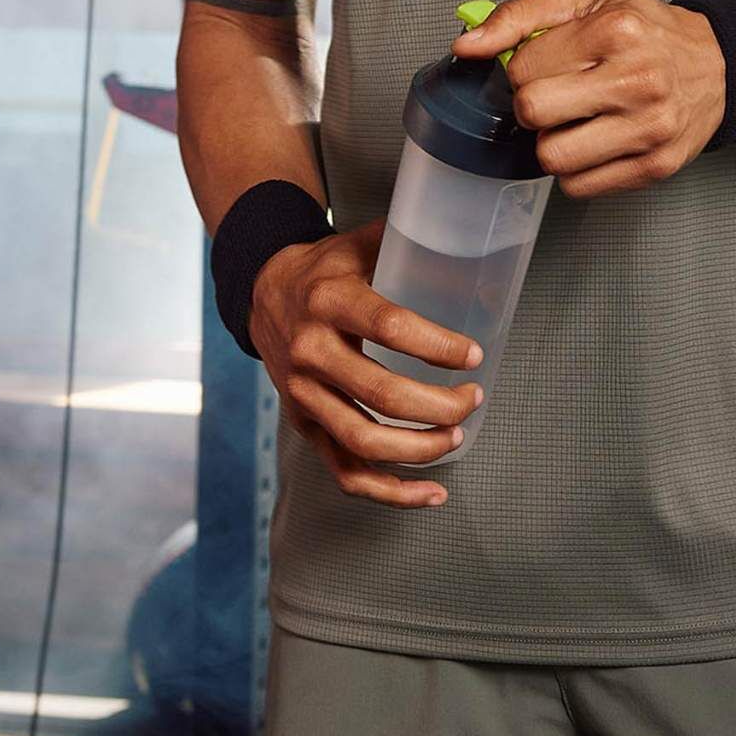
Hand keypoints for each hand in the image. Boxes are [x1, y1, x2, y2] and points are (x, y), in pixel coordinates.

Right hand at [249, 216, 484, 509]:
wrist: (263, 293)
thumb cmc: (325, 269)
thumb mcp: (358, 244)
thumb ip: (407, 243)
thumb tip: (469, 247)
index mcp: (330, 300)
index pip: (389, 327)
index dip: (437, 345)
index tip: (473, 355)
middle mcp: (312, 351)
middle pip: (381, 395)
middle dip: (439, 406)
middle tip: (473, 398)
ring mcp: (303, 394)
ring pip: (363, 442)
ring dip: (419, 448)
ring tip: (456, 435)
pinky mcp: (303, 424)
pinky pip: (345, 471)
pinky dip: (390, 492)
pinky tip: (430, 492)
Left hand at [452, 0, 725, 198]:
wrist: (716, 64)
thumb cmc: (643, 29)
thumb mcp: (583, 0)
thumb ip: (517, 16)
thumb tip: (465, 46)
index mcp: (616, 30)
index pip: (523, 68)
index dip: (524, 67)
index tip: (548, 62)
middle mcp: (637, 80)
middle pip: (533, 113)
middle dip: (533, 105)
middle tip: (557, 92)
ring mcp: (649, 129)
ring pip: (552, 158)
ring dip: (552, 141)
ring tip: (575, 118)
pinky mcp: (655, 167)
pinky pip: (579, 187)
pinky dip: (575, 167)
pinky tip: (595, 139)